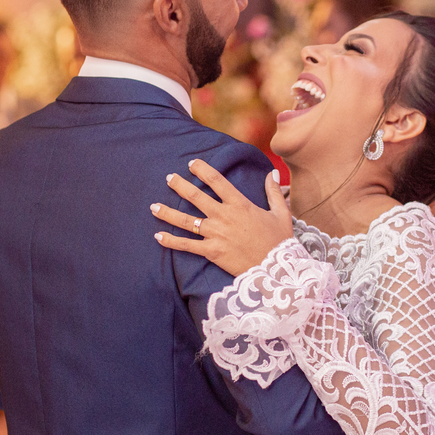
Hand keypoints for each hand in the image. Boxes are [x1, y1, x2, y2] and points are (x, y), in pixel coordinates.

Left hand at [152, 159, 292, 275]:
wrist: (276, 269)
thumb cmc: (279, 241)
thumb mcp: (281, 213)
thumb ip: (273, 192)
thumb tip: (272, 172)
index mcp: (240, 204)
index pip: (216, 181)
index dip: (202, 170)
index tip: (192, 164)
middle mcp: (224, 216)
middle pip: (196, 197)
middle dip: (179, 185)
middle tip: (168, 178)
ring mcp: (216, 234)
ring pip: (186, 220)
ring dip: (168, 212)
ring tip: (153, 206)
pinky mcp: (211, 252)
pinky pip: (187, 245)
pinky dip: (171, 241)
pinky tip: (158, 236)